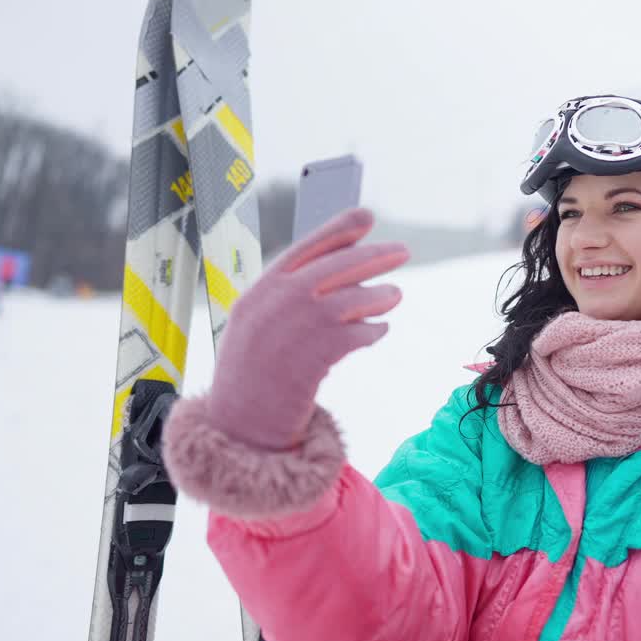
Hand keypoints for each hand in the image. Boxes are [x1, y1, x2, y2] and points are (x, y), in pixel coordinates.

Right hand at [206, 208, 408, 449]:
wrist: (238, 425)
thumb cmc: (251, 373)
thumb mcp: (257, 324)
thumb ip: (287, 295)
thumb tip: (338, 271)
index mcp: (260, 289)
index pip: (306, 247)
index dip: (340, 228)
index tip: (366, 215)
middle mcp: (277, 301)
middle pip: (338, 266)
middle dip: (375, 255)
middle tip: (402, 251)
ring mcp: (297, 327)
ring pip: (355, 298)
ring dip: (381, 296)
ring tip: (394, 295)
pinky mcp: (317, 355)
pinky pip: (359, 332)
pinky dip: (374, 329)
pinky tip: (378, 330)